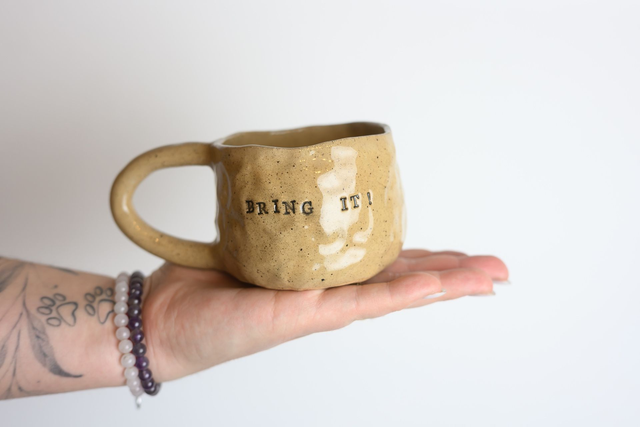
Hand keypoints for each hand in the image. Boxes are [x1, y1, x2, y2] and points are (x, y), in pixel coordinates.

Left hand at [141, 249, 508, 381]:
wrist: (166, 316)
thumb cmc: (209, 281)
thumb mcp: (256, 239)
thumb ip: (285, 222)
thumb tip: (304, 189)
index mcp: (326, 274)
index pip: (389, 264)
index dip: (431, 258)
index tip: (467, 255)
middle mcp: (331, 291)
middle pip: (404, 280)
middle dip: (454, 273)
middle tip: (498, 269)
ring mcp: (322, 306)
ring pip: (395, 293)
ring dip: (443, 283)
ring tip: (486, 278)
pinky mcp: (302, 314)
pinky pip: (361, 301)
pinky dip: (401, 295)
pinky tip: (435, 287)